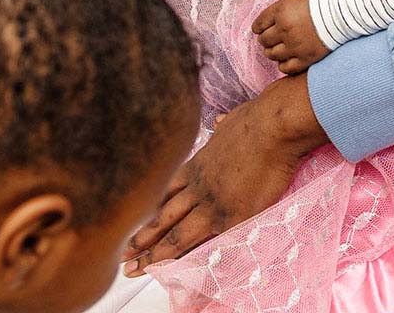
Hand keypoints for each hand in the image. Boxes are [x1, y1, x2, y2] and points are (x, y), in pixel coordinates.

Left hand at [122, 75, 326, 276]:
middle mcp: (197, 187)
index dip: (146, 209)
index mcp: (196, 165)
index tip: (130, 221)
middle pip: (161, 216)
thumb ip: (221, 128)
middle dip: (140, 237)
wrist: (272, 127)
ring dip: (154, 253)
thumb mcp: (229, 121)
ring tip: (135, 268)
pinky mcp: (232, 218)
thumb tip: (220, 121)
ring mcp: (212, 205)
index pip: (162, 193)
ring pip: (176, 234)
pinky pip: (207, 245)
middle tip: (121, 254)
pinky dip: (190, 260)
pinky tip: (177, 273)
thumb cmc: (256, 120)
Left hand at [252, 0, 329, 73]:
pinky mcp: (306, 58)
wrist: (343, 10)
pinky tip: (288, 58)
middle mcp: (284, 30)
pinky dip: (283, 64)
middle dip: (266, 39)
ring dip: (273, 51)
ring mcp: (295, 46)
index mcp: (281, 12)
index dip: (258, 27)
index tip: (260, 29)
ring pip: (272, 55)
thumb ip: (282, 8)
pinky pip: (285, 67)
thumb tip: (273, 18)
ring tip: (280, 48)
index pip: (259, 24)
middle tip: (271, 38)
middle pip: (264, 40)